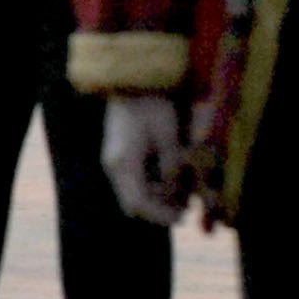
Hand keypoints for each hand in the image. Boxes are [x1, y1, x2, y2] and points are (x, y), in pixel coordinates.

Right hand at [102, 93, 193, 225]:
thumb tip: (178, 196)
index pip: (138, 204)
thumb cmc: (152, 105)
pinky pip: (134, 180)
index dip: (160, 215)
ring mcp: (114, 160)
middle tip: (184, 207)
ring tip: (180, 193)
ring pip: (133, 193)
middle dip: (159, 208)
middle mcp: (114, 166)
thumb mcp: (168, 138)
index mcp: (123, 163)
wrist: (133, 80)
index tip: (181, 218)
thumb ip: (172, 169)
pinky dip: (151, 185)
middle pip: (133, 203)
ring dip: (156, 197)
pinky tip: (168, 178)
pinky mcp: (119, 154)